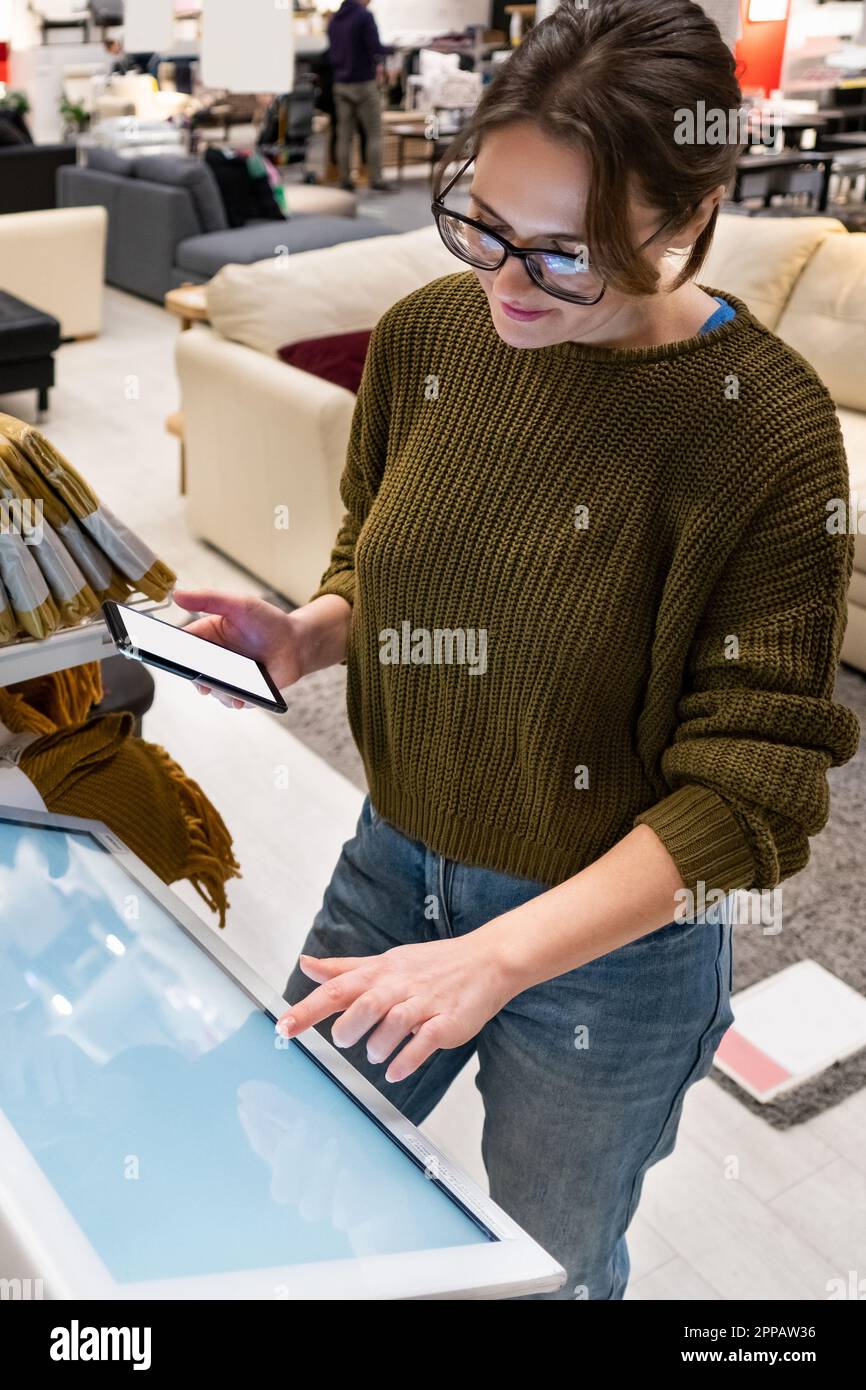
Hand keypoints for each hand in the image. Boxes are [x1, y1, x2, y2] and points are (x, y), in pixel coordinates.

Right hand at [172, 588, 302, 707]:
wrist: (297, 643)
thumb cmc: (268, 621)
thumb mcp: (238, 604)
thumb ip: (208, 599)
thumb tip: (177, 595)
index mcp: (209, 635)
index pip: (184, 644)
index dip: (174, 651)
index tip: (172, 656)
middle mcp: (214, 657)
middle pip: (194, 671)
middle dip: (196, 677)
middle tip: (202, 679)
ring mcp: (227, 674)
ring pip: (211, 689)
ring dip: (217, 691)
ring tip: (230, 689)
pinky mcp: (242, 689)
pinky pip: (231, 699)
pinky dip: (235, 699)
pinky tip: (241, 697)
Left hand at [275, 931, 519, 1082]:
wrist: (487, 960)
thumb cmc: (431, 965)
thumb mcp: (385, 961)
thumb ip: (343, 968)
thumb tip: (304, 964)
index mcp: (380, 971)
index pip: (337, 988)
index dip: (308, 1009)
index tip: (283, 1028)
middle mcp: (400, 985)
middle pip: (365, 1004)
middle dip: (348, 1028)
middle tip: (344, 1041)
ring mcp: (426, 1003)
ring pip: (394, 1023)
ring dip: (378, 1046)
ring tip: (376, 1055)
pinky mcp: (448, 1022)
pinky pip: (425, 1042)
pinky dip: (406, 1060)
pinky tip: (395, 1071)